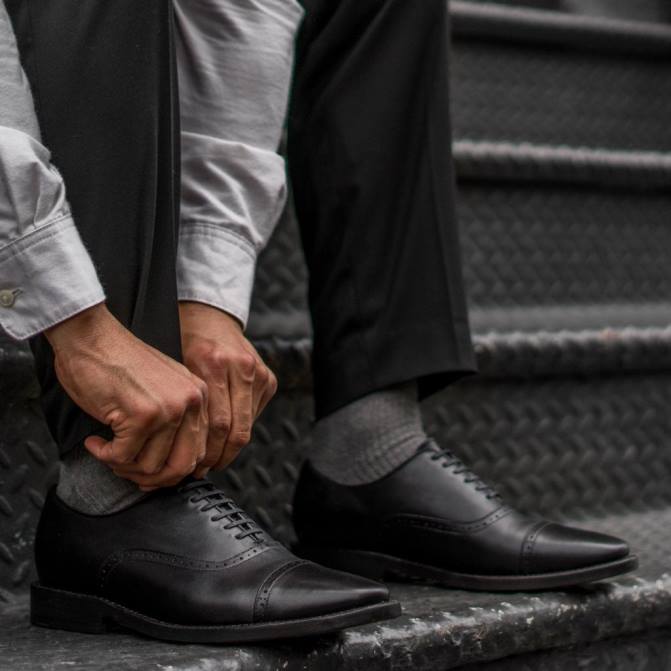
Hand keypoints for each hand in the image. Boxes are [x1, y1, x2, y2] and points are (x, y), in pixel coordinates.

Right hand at [46, 304, 208, 490]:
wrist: (92, 337)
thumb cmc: (120, 362)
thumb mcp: (163, 388)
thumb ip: (177, 421)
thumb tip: (173, 469)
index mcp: (200, 396)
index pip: (199, 453)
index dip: (172, 473)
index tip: (150, 474)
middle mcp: (191, 402)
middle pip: (181, 467)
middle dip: (152, 478)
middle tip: (127, 470)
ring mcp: (168, 409)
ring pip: (151, 466)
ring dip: (123, 466)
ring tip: (108, 450)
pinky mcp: (142, 416)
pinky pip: (123, 457)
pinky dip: (104, 455)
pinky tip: (96, 442)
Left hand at [178, 302, 277, 474]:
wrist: (210, 317)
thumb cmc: (186, 343)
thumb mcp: (176, 368)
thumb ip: (185, 404)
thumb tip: (181, 449)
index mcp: (213, 363)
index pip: (217, 423)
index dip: (207, 452)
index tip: (194, 467)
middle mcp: (241, 367)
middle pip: (236, 429)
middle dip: (219, 456)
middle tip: (204, 470)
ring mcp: (258, 372)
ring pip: (248, 426)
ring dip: (231, 448)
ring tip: (213, 461)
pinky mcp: (268, 378)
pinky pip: (254, 414)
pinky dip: (240, 429)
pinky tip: (225, 439)